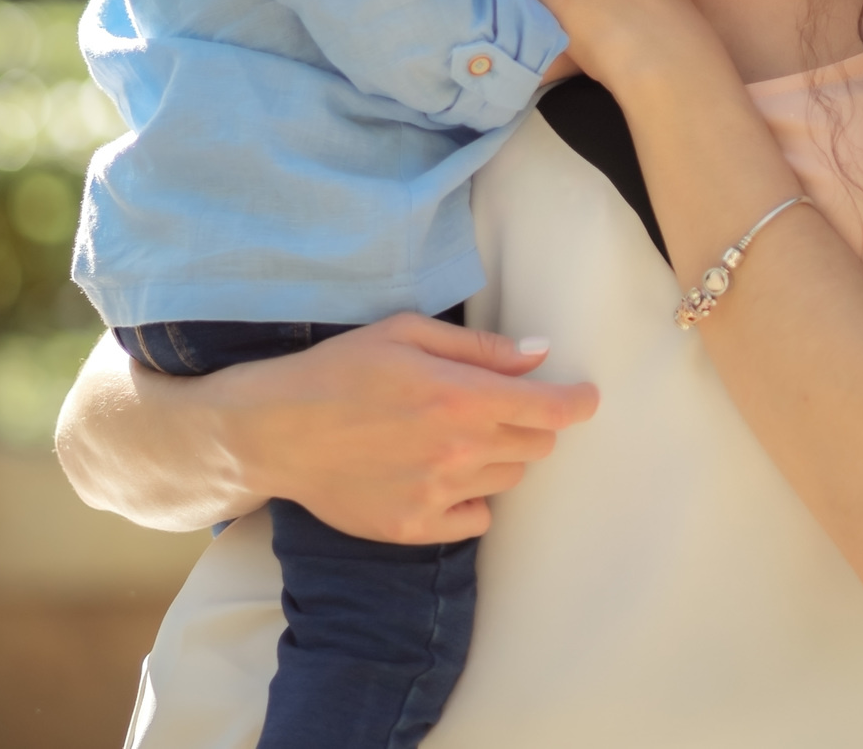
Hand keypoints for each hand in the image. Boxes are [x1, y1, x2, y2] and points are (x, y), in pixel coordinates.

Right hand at [218, 312, 597, 543]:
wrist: (276, 431)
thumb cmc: (339, 370)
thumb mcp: (405, 333)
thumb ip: (479, 348)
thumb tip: (538, 354)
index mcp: (461, 397)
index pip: (551, 409)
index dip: (578, 402)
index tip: (586, 398)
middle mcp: (459, 451)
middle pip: (536, 446)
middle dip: (529, 424)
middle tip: (494, 407)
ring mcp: (439, 495)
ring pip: (510, 481)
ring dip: (499, 458)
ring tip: (456, 438)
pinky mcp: (416, 528)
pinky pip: (477, 519)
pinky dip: (472, 498)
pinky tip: (440, 475)